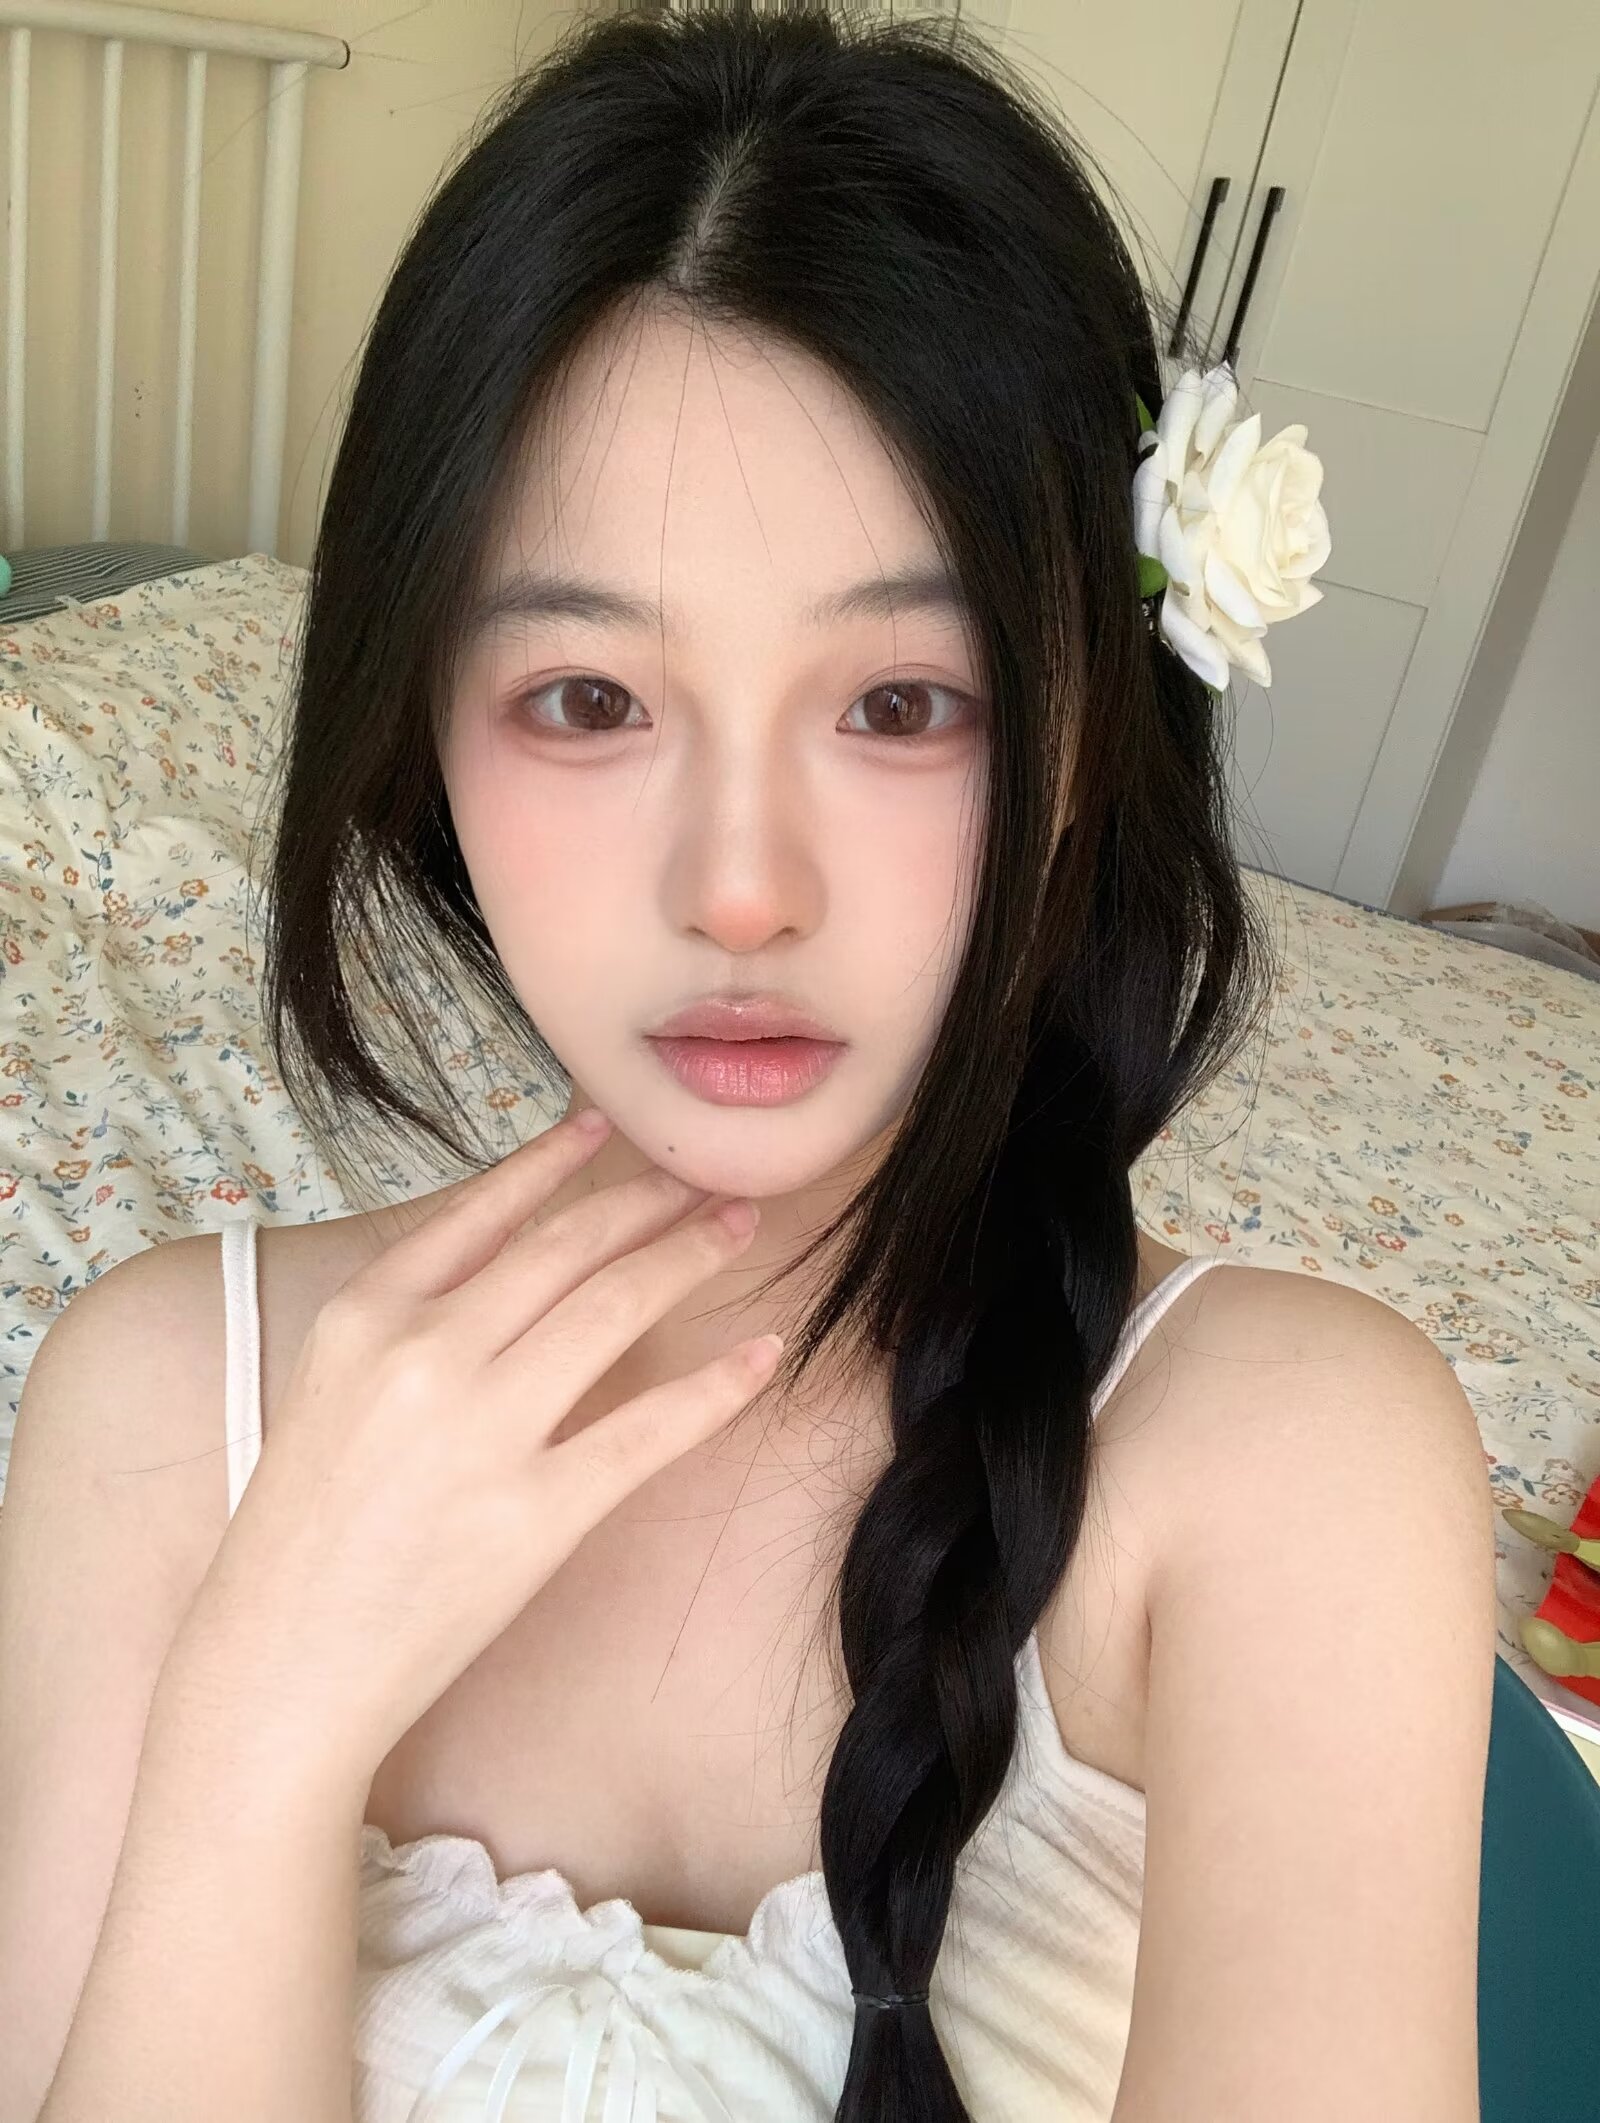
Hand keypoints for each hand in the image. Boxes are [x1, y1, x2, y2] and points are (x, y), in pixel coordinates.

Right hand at [164, 1109, 779, 1780]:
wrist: (282, 1663)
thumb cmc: (301, 1532)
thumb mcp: (323, 1388)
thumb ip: (405, 1318)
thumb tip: (508, 1259)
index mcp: (367, 1315)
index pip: (483, 1210)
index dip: (554, 1161)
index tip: (606, 1127)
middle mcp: (427, 1354)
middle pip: (566, 1248)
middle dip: (647, 1201)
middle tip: (704, 1179)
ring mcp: (486, 1432)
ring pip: (616, 1309)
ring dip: (689, 1257)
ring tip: (736, 1230)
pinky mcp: (539, 1513)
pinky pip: (650, 1429)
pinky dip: (716, 1386)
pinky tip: (759, 1354)